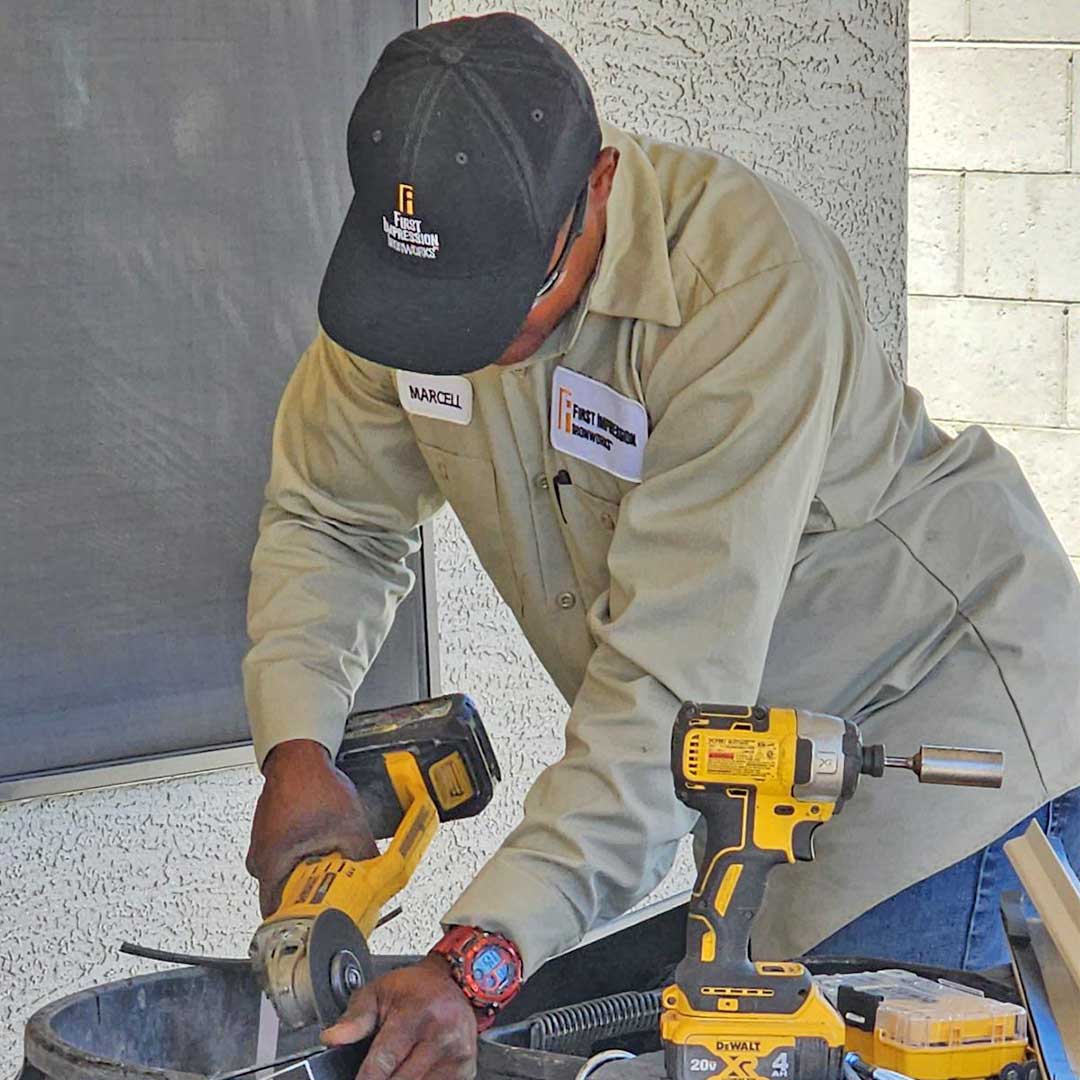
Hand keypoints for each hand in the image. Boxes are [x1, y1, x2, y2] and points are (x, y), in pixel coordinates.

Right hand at [246, 738, 379, 916]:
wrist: (299, 754)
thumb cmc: (312, 785)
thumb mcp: (349, 828)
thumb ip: (363, 859)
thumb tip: (376, 880)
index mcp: (269, 866)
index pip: (282, 915)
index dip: (309, 921)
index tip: (328, 921)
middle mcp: (259, 860)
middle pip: (287, 897)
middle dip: (315, 897)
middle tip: (339, 895)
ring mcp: (262, 846)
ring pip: (289, 876)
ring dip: (312, 875)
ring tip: (334, 867)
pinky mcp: (270, 835)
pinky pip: (288, 858)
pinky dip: (307, 858)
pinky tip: (325, 848)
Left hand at [322, 954, 477, 1079]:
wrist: (455, 984)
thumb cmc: (415, 989)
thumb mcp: (380, 991)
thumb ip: (355, 1017)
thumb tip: (332, 1038)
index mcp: (418, 1013)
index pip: (384, 1061)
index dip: (365, 1079)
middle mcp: (441, 1035)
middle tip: (373, 1076)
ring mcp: (456, 1056)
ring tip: (393, 1070)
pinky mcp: (465, 1070)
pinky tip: (410, 1073)